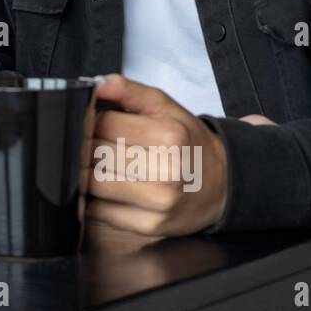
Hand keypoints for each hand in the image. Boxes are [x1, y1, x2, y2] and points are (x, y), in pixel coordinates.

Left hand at [85, 74, 228, 235]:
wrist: (223, 183)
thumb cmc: (188, 143)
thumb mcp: (165, 106)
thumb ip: (128, 90)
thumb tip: (96, 84)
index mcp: (169, 136)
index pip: (103, 124)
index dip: (90, 122)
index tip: (93, 124)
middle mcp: (167, 171)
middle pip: (96, 154)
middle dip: (87, 147)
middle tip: (96, 146)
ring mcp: (159, 202)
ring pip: (94, 184)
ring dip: (87, 174)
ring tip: (99, 166)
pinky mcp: (150, 226)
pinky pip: (101, 212)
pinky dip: (94, 200)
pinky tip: (107, 190)